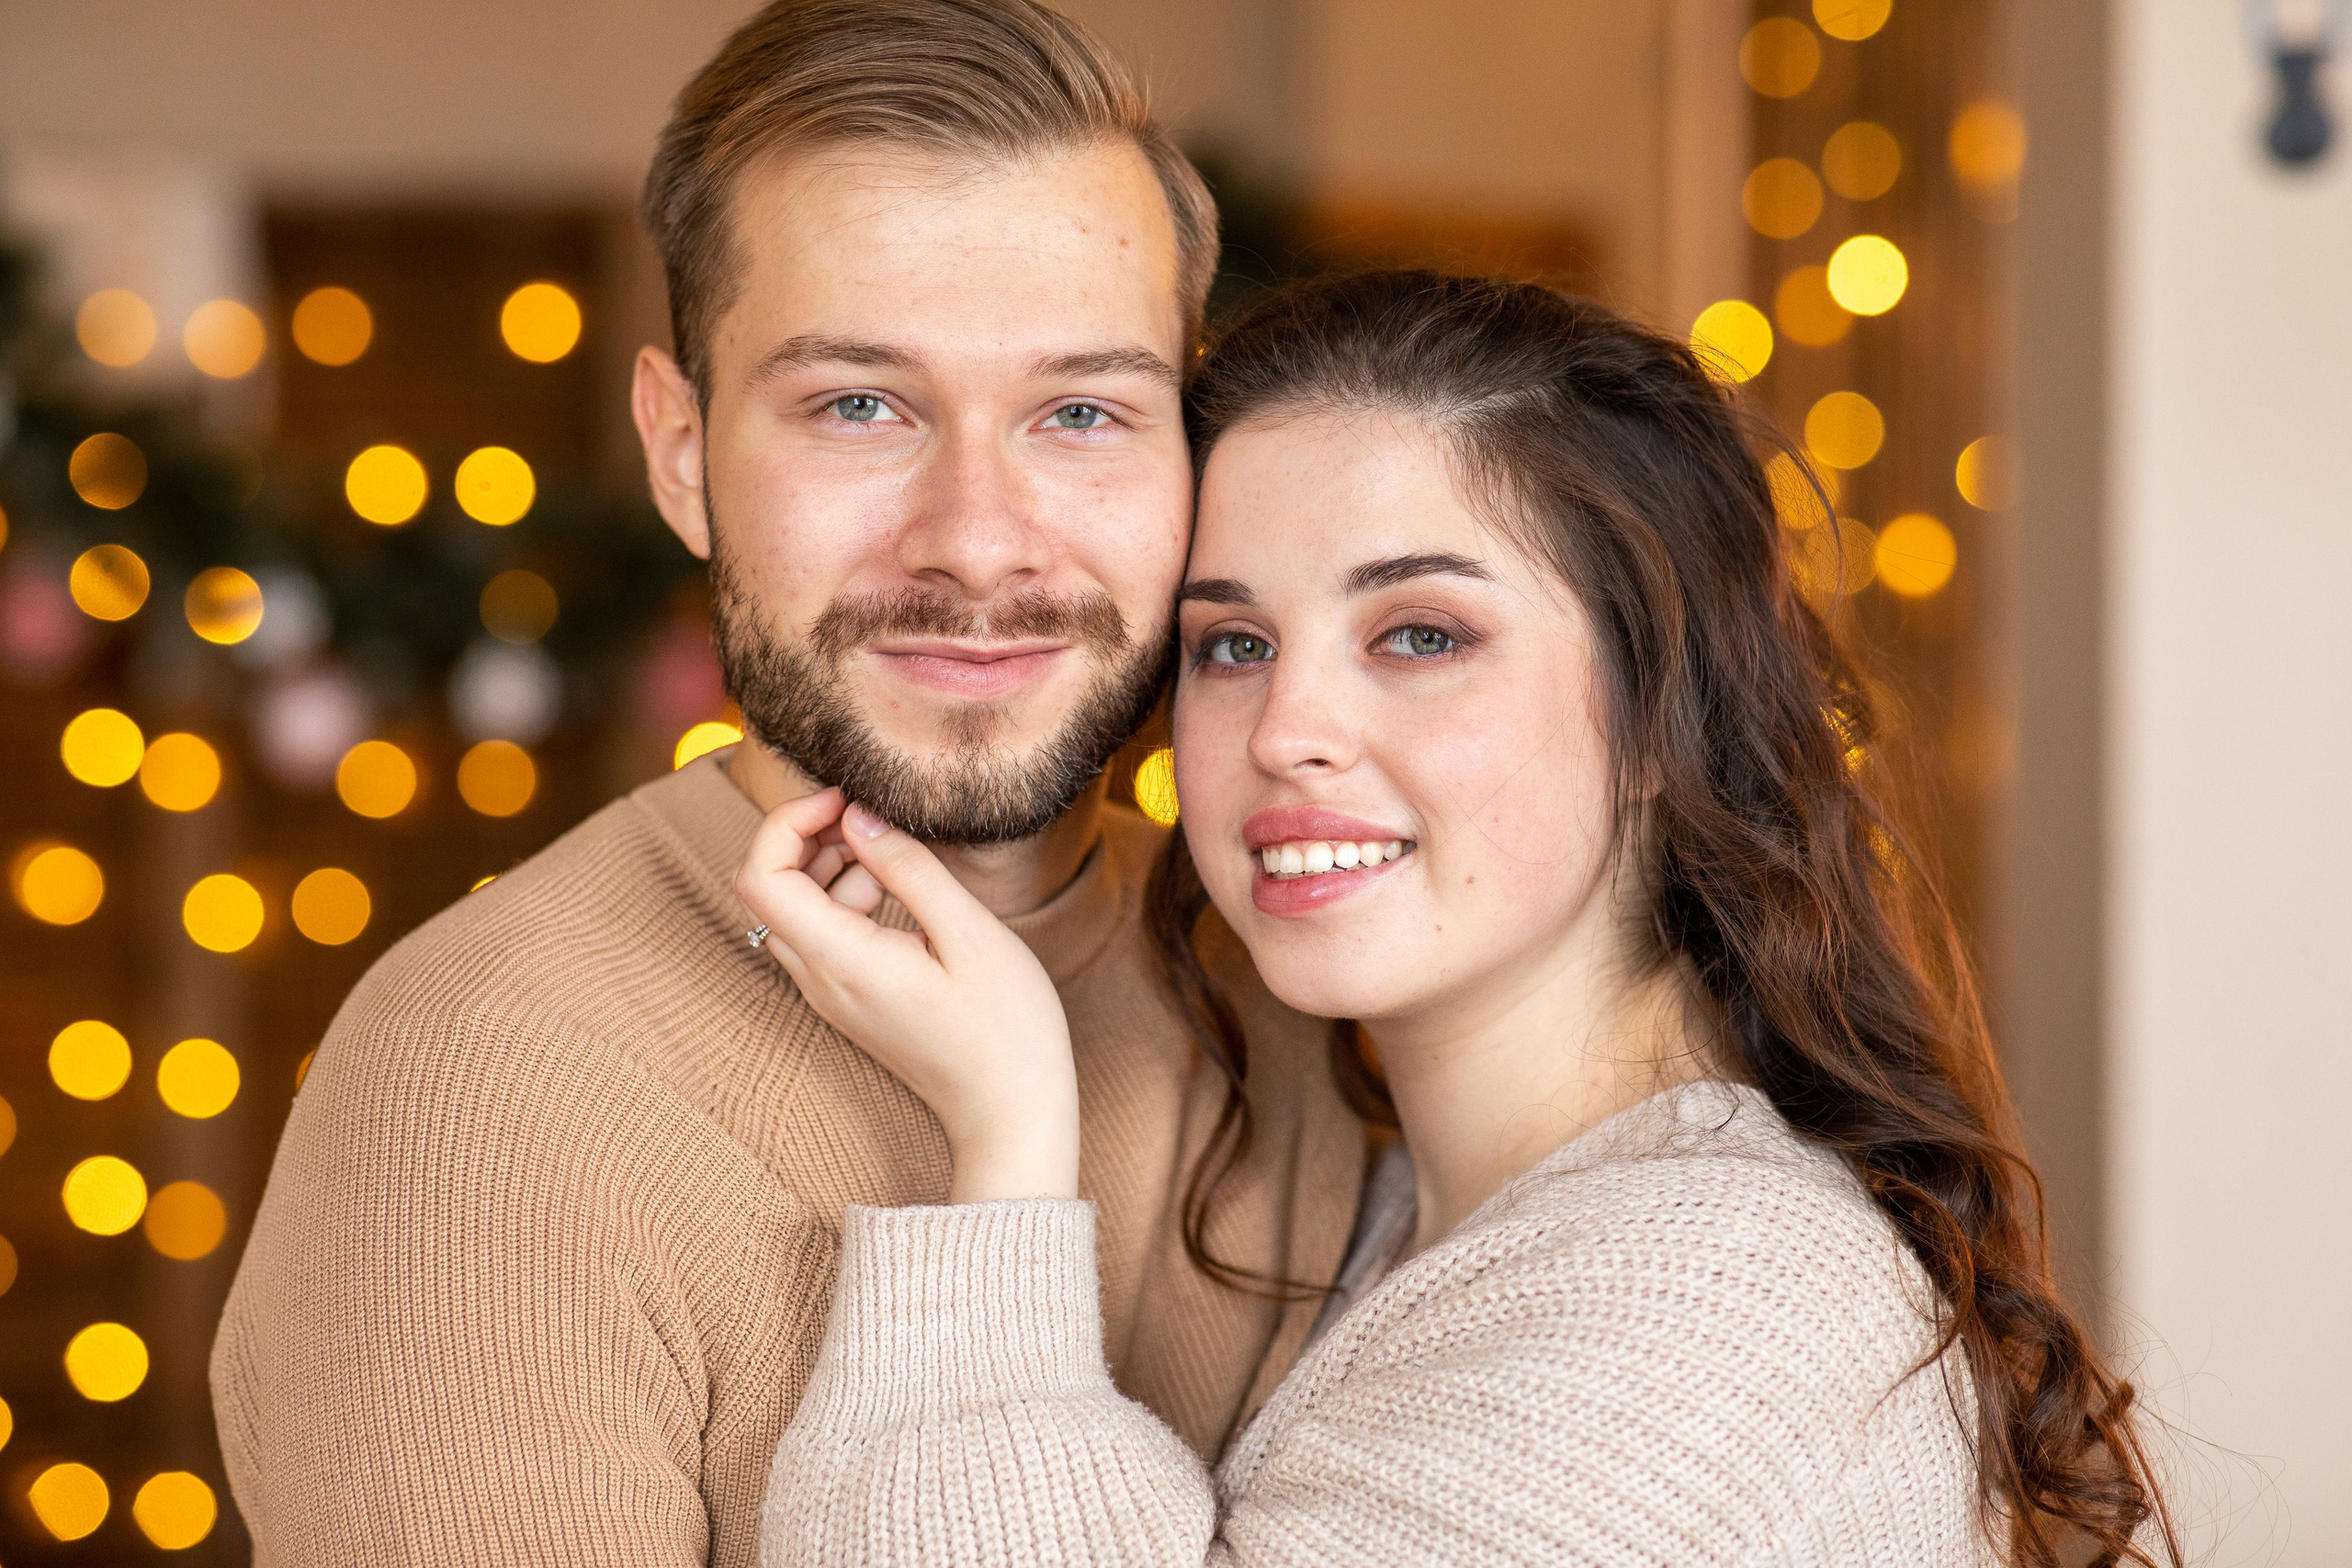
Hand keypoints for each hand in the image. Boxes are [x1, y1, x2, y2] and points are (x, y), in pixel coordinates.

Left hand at [735, 794, 1079, 1202]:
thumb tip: (857, 815)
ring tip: (900, 868)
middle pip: (765, 887)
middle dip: (809, 838)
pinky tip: (901, 900)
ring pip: (790, 908)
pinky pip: (818, 932)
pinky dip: (845, 898)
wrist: (1011, 1113)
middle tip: (876, 825)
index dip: (788, 821)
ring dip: (830, 867)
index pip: (760, 877)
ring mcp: (828, 993)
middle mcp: (819, 980)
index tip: (846, 799)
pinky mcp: (847, 997)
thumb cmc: (1006, 1029)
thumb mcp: (970, 934)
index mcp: (842, 962)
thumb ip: (909, 868)